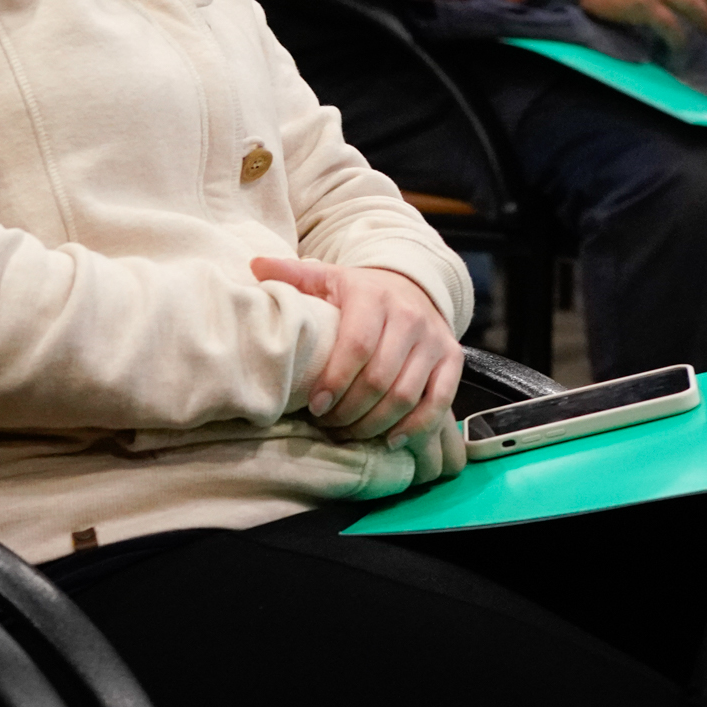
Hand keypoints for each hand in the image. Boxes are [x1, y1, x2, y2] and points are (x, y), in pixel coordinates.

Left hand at [249, 257, 464, 450]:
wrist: (412, 286)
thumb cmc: (361, 292)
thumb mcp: (328, 278)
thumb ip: (293, 275)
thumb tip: (255, 266)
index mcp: (374, 296)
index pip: (357, 345)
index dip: (335, 381)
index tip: (315, 406)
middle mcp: (409, 316)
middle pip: (380, 378)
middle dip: (350, 411)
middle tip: (329, 425)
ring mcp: (434, 339)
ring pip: (407, 395)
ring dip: (376, 424)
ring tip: (350, 434)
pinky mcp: (451, 359)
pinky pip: (439, 402)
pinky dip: (415, 427)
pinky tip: (390, 440)